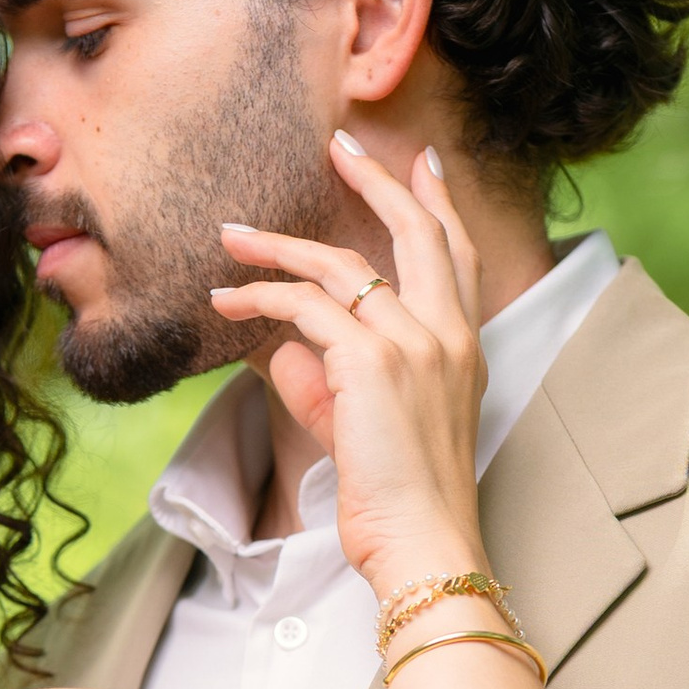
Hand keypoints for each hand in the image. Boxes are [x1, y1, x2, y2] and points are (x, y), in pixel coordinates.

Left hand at [213, 132, 487, 600]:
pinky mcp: (369, 361)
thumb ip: (330, 386)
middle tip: (340, 143)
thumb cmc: (399, 504)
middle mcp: (445, 336)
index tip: (421, 164)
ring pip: (340, 265)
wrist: (423, 545)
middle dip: (376, 179)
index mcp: (462, 350)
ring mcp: (412, 344)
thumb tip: (282, 351)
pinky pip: (304, 308)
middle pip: (416, 232)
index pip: (457, 257)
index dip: (437, 206)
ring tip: (232, 237)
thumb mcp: (367, 432)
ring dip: (278, 246)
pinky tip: (226, 299)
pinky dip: (259, 297)